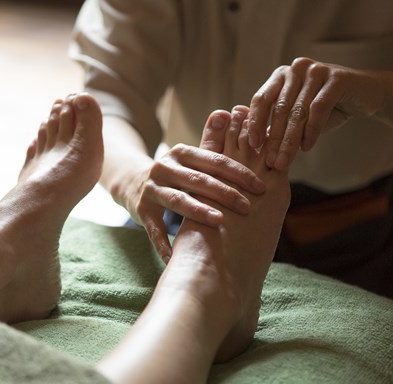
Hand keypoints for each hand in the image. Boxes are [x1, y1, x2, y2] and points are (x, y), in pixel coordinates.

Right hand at [125, 111, 265, 262]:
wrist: (130, 181)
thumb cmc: (174, 174)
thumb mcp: (190, 159)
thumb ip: (213, 146)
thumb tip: (230, 117)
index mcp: (182, 153)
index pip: (216, 161)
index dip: (239, 174)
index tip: (261, 188)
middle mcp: (165, 167)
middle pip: (199, 180)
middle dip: (225, 194)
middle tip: (247, 208)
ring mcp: (152, 188)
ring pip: (178, 200)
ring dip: (199, 211)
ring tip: (219, 223)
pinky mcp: (142, 209)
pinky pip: (155, 229)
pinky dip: (165, 244)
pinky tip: (177, 257)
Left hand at [247, 57, 384, 169]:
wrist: (368, 95)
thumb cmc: (328, 108)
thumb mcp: (299, 115)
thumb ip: (279, 123)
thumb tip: (254, 144)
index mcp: (282, 75)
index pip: (262, 99)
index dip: (256, 123)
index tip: (252, 146)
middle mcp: (296, 68)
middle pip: (280, 109)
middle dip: (275, 139)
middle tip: (271, 162)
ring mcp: (316, 70)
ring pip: (298, 111)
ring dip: (290, 141)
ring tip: (285, 161)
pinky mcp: (336, 78)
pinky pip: (318, 109)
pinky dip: (311, 131)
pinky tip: (307, 147)